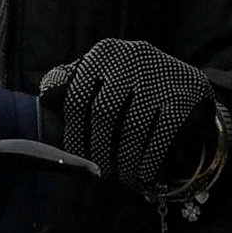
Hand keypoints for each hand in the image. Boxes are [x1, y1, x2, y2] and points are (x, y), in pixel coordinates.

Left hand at [40, 37, 221, 201]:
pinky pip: (162, 133)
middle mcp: (130, 58)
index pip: (77, 97)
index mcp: (103, 54)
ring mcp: (159, 75)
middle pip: (104, 113)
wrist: (186, 81)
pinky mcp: (183, 94)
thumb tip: (45, 95)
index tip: (77, 159)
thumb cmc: (131, 84)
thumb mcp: (100, 75)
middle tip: (100, 173)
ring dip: (126, 159)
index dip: (74, 133)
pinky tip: (144, 174)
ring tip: (123, 178)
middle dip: (99, 150)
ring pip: (133, 126)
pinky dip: (150, 158)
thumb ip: (70, 83)